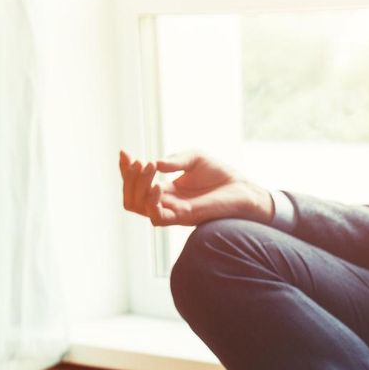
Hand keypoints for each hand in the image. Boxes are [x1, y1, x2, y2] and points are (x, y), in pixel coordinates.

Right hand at [118, 148, 272, 226]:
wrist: (243, 189)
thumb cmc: (220, 174)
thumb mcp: (194, 158)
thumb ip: (174, 160)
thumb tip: (154, 164)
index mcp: (166, 190)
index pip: (135, 184)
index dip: (126, 169)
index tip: (124, 152)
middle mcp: (166, 202)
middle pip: (131, 198)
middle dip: (128, 178)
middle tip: (139, 161)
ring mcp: (173, 211)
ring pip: (138, 207)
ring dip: (137, 186)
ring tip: (148, 167)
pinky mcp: (184, 217)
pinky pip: (158, 217)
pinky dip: (152, 201)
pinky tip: (159, 184)